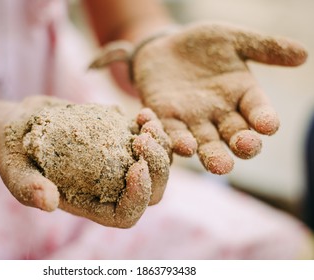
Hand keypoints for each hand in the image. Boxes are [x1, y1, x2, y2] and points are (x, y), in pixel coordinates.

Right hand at [0, 96, 170, 227]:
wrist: (20, 127)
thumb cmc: (14, 153)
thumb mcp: (14, 171)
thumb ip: (28, 188)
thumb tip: (48, 203)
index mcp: (90, 203)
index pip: (126, 214)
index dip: (139, 197)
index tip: (135, 166)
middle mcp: (109, 187)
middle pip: (152, 191)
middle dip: (157, 167)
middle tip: (145, 137)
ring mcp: (117, 163)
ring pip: (156, 165)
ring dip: (161, 145)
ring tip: (147, 120)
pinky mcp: (118, 141)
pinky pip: (147, 141)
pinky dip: (150, 127)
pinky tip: (142, 113)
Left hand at [90, 22, 307, 173]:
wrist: (164, 47)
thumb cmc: (201, 45)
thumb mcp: (231, 39)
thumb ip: (263, 47)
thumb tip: (302, 54)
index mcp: (241, 95)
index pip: (258, 111)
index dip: (264, 119)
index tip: (268, 125)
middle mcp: (220, 113)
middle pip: (234, 134)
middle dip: (241, 144)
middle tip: (244, 148)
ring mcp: (192, 119)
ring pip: (204, 142)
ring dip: (209, 154)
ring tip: (215, 163)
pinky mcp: (166, 119)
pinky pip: (172, 133)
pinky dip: (176, 142)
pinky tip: (182, 147)